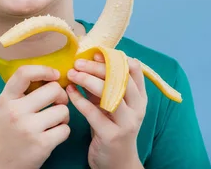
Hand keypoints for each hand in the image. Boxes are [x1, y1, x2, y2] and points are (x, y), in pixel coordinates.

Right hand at [0, 65, 70, 168]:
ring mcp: (29, 128)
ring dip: (63, 116)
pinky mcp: (41, 145)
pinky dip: (62, 131)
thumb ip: (21, 93)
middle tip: (57, 103)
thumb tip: (51, 77)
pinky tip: (52, 135)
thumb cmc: (3, 133)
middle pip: (53, 90)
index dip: (44, 70)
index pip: (24, 73)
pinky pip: (65, 129)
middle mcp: (16, 111)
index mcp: (6, 99)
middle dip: (60, 96)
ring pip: (63, 110)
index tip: (54, 75)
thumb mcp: (4, 107)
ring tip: (54, 122)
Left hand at [66, 53, 146, 168]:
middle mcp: (137, 108)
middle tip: (77, 62)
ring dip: (87, 80)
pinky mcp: (111, 136)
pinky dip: (79, 100)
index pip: (133, 70)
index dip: (114, 58)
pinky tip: (70, 92)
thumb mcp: (111, 104)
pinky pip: (93, 113)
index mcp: (140, 97)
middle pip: (119, 79)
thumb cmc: (111, 128)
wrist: (117, 164)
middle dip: (96, 67)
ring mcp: (126, 123)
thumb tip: (89, 58)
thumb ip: (104, 84)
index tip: (96, 53)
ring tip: (71, 74)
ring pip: (109, 94)